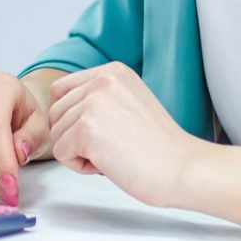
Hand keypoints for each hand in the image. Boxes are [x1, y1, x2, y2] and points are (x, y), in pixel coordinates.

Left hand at [47, 62, 203, 208]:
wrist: (184, 169)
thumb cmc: (161, 148)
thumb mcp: (130, 102)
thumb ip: (100, 98)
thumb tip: (61, 110)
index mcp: (112, 71)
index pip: (62, 90)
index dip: (71, 118)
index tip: (100, 134)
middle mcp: (101, 80)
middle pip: (55, 113)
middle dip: (75, 137)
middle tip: (112, 148)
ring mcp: (93, 103)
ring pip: (56, 134)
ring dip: (79, 153)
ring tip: (114, 155)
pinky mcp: (86, 129)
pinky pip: (60, 153)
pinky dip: (80, 166)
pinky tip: (109, 165)